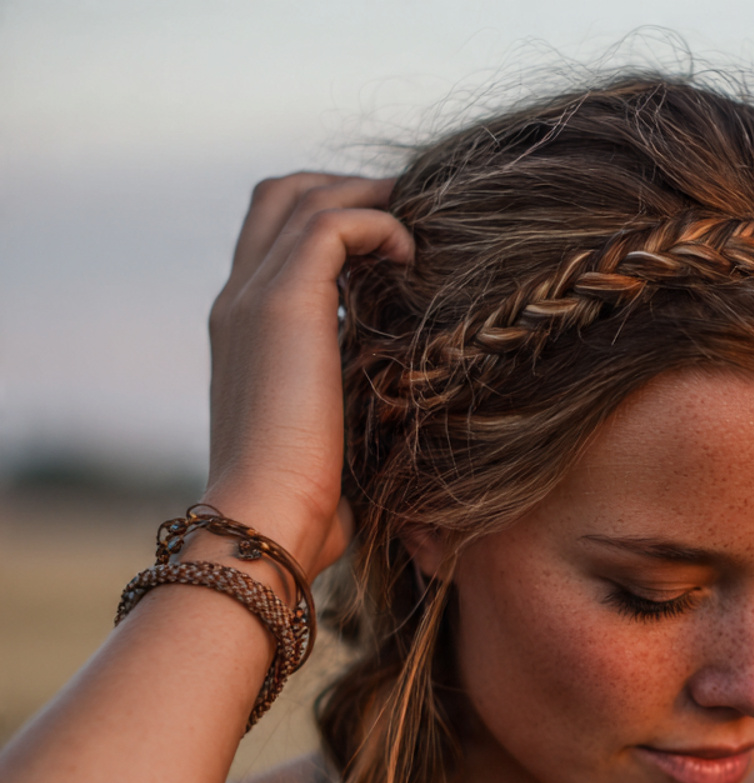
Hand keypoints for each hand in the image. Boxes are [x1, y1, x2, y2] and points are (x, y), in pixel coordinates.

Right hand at [204, 174, 413, 576]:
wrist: (266, 519)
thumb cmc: (304, 503)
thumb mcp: (327, 437)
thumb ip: (343, 401)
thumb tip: (394, 407)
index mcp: (243, 332)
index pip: (275, 242)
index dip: (332, 225)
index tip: (390, 247)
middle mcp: (238, 302)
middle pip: (280, 198)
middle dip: (347, 192)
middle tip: (407, 218)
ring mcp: (253, 298)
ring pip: (303, 196)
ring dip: (367, 200)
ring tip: (416, 229)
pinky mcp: (283, 304)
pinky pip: (331, 223)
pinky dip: (377, 225)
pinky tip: (411, 260)